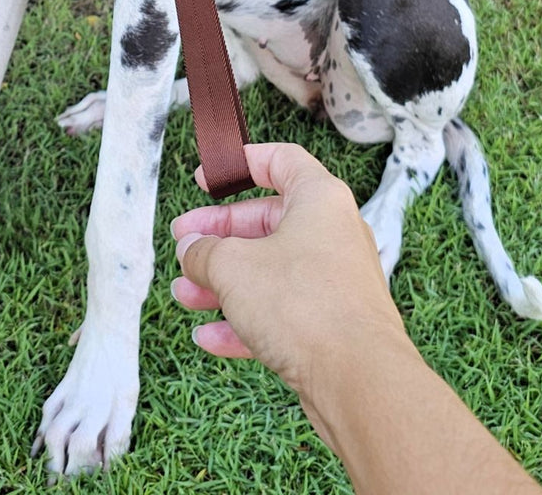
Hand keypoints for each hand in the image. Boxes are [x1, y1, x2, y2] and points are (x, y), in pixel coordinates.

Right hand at [170, 141, 403, 401]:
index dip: (239, 164)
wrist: (359, 380)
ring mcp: (334, 282)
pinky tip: (208, 336)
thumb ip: (204, 252)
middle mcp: (333, 234)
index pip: (280, 160)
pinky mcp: (332, 325)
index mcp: (319, 199)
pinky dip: (245, 320)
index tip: (204, 179)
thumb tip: (190, 249)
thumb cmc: (302, 304)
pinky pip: (281, 313)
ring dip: (223, 283)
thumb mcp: (233, 266)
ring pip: (270, 272)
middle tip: (182, 245)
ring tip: (183, 295)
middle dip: (218, 237)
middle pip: (266, 222)